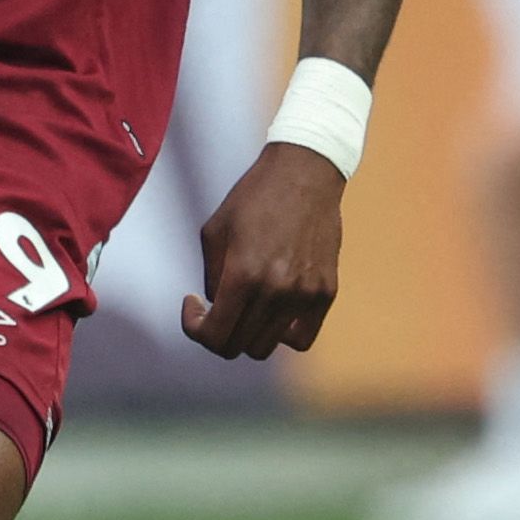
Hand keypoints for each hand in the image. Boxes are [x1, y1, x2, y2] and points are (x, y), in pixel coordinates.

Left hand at [180, 142, 343, 359]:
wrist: (305, 173)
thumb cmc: (255, 197)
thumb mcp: (215, 232)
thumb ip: (212, 277)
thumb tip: (216, 308)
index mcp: (244, 275)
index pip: (215, 336)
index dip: (195, 329)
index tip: (194, 307)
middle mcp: (277, 291)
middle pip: (239, 346)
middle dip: (217, 333)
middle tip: (214, 309)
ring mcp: (305, 294)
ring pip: (267, 346)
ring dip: (247, 334)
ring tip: (243, 307)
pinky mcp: (326, 292)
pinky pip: (302, 338)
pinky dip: (281, 334)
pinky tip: (271, 311)